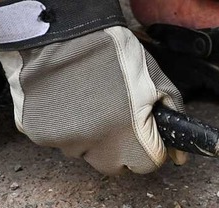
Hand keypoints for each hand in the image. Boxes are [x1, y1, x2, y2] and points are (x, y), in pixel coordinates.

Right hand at [0, 0, 186, 174]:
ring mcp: (66, 142)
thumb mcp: (156, 80)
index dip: (148, 147)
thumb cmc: (112, 51)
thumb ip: (172, 118)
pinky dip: (63, 126)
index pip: (147, 165)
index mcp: (131, 136)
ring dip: (90, 136)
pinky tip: (68, 100)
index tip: (143, 133)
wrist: (62, 31)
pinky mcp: (39, 134)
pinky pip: (58, 140)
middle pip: (116, 166)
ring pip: (85, 153)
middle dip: (120, 147)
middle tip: (116, 116)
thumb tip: (180, 156)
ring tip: (89, 101)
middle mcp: (98, 146)